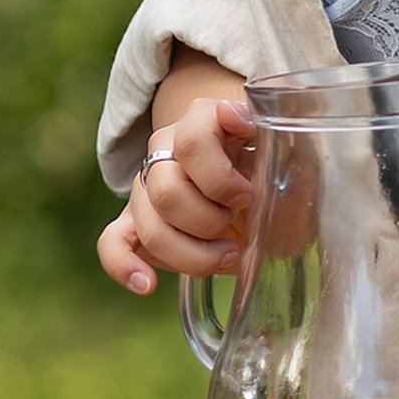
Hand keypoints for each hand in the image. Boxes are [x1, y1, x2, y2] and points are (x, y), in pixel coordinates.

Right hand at [95, 96, 257, 294]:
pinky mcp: (135, 220)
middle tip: (238, 224)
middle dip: (209, 221)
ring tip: (226, 255)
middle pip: (167, 191)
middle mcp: (167, 146)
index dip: (222, 180)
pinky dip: (125, 266)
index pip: (192, 143)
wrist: (261, 187)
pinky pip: (112, 241)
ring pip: (148, 224)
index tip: (249, 196)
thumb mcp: (286, 152)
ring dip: (190, 253)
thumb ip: (266, 130)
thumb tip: (228, 113)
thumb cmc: (275, 171)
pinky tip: (147, 285)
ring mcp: (147, 183)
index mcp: (203, 119)